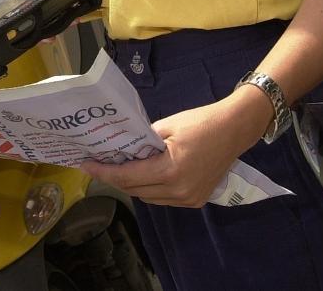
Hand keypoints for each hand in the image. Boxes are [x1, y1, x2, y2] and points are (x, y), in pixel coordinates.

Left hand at [79, 86, 273, 206]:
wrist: (235, 129)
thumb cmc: (201, 122)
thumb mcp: (167, 125)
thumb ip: (143, 141)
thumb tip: (122, 149)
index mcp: (170, 170)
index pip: (128, 176)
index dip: (104, 172)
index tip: (86, 165)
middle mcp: (179, 190)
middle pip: (135, 190)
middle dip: (115, 178)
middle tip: (98, 165)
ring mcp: (189, 198)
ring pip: (148, 198)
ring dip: (132, 185)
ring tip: (118, 169)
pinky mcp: (196, 200)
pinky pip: (164, 199)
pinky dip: (151, 189)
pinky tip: (143, 175)